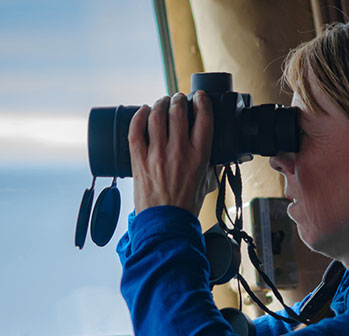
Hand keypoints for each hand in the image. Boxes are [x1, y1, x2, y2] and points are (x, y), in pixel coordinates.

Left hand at [128, 91, 216, 216]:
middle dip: (179, 100)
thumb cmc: (187, 206)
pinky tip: (143, 111)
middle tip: (178, 100)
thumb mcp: (207, 183)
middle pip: (178, 112)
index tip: (200, 98)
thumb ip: (210, 165)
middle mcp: (179, 152)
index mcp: (200, 157)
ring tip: (162, 102)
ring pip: (157, 117)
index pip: (204, 119)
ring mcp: (157, 155)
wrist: (166, 224)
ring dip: (160, 104)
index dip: (202, 102)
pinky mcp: (139, 161)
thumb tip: (213, 154)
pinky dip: (139, 117)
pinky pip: (135, 131)